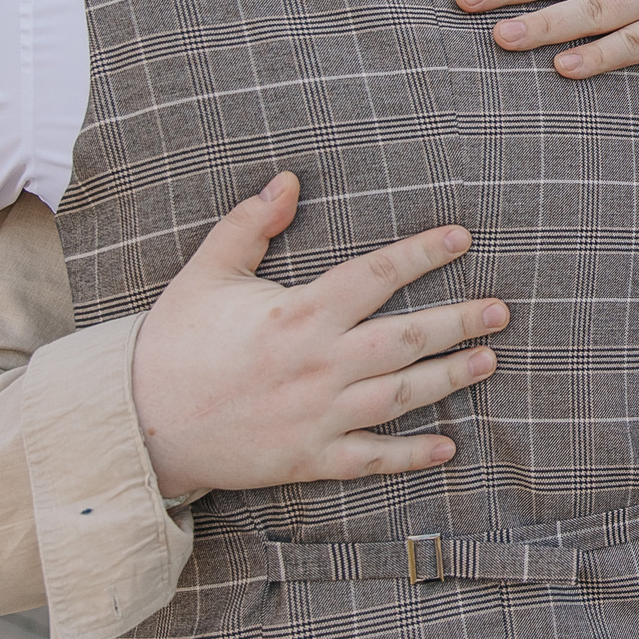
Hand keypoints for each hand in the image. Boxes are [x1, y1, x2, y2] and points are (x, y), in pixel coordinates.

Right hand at [129, 173, 505, 498]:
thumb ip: (249, 224)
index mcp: (297, 315)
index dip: (422, 254)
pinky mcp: (309, 459)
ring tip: (489, 360)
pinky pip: (371, 459)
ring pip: (401, 396)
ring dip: (450, 379)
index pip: (375, 277)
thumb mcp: (206, 273)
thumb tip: (287, 179)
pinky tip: (449, 446)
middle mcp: (318, 365)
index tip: (461, 238)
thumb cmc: (173, 343)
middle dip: (458, 321)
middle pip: (405, 338)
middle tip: (501, 309)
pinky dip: (412, 455)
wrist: (137, 423)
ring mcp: (317, 416)